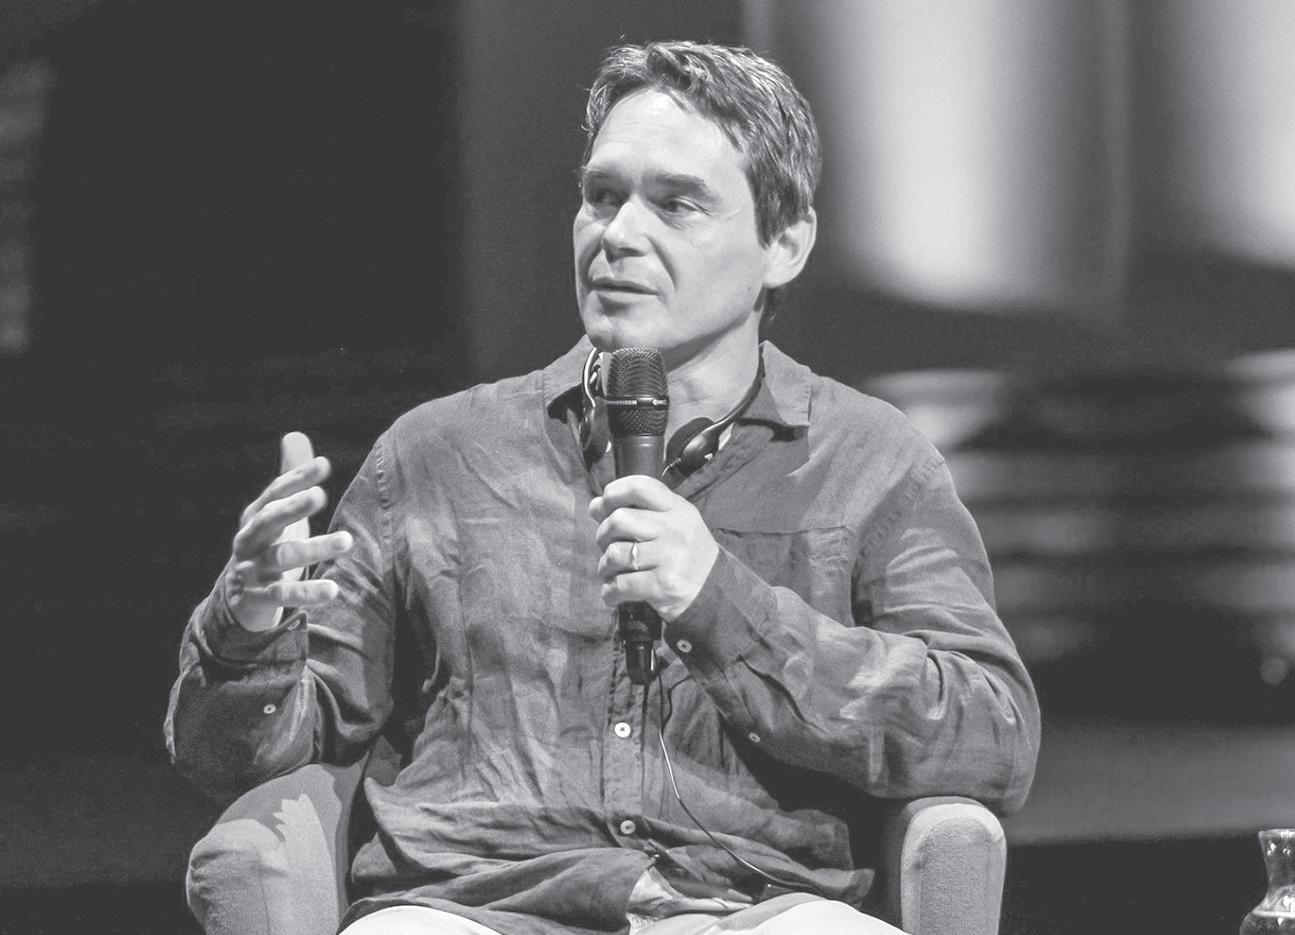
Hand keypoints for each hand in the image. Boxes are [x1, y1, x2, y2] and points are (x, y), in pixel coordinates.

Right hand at [223, 432, 353, 630]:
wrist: (237, 597)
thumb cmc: (267, 544)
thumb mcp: (276, 512)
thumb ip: (289, 478)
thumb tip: (295, 434)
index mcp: (255, 516)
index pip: (274, 493)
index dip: (297, 479)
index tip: (324, 465)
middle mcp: (249, 540)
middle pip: (269, 520)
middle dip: (293, 508)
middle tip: (321, 495)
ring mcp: (251, 570)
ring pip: (282, 557)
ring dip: (314, 549)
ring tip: (347, 540)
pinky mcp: (257, 599)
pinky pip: (283, 595)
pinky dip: (307, 593)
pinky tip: (333, 589)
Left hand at [589, 475, 718, 621]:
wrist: (716, 592)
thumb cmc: (687, 554)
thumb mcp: (674, 524)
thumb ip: (639, 512)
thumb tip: (595, 505)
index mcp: (678, 509)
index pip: (640, 487)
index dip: (614, 492)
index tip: (603, 505)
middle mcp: (674, 530)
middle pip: (619, 519)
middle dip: (603, 535)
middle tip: (607, 547)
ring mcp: (669, 557)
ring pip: (616, 553)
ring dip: (605, 566)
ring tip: (611, 572)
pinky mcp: (662, 585)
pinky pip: (621, 584)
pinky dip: (610, 591)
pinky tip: (613, 593)